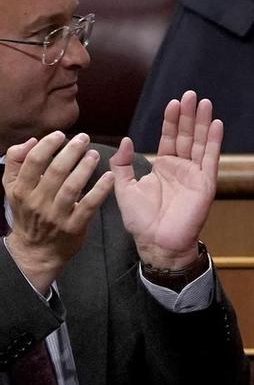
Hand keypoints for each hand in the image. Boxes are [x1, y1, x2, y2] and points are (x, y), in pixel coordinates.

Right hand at [3, 132, 115, 294]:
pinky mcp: (74, 226)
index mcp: (21, 190)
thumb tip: (31, 141)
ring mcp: (56, 215)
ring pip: (72, 187)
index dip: (48, 145)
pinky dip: (100, 190)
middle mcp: (37, 201)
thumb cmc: (27, 211)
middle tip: (84, 139)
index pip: (33, 161)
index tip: (60, 135)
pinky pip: (89, 205)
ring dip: (86, 168)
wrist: (35, 250)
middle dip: (71, 152)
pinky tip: (110, 177)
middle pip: (55, 171)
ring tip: (94, 154)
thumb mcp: (12, 188)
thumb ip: (17, 162)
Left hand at [114, 90, 220, 273]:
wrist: (157, 241)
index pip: (169, 138)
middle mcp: (181, 168)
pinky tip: (216, 124)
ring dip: (203, 122)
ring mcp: (195, 174)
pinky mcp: (206, 183)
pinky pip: (211, 158)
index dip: (171, 121)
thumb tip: (126, 140)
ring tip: (204, 103)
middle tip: (191, 95)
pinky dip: (214, 141)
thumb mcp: (124, 187)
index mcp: (163, 168)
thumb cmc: (141, 220)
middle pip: (186, 135)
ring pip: (200, 142)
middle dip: (189, 115)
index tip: (173, 102)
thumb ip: (123, 164)